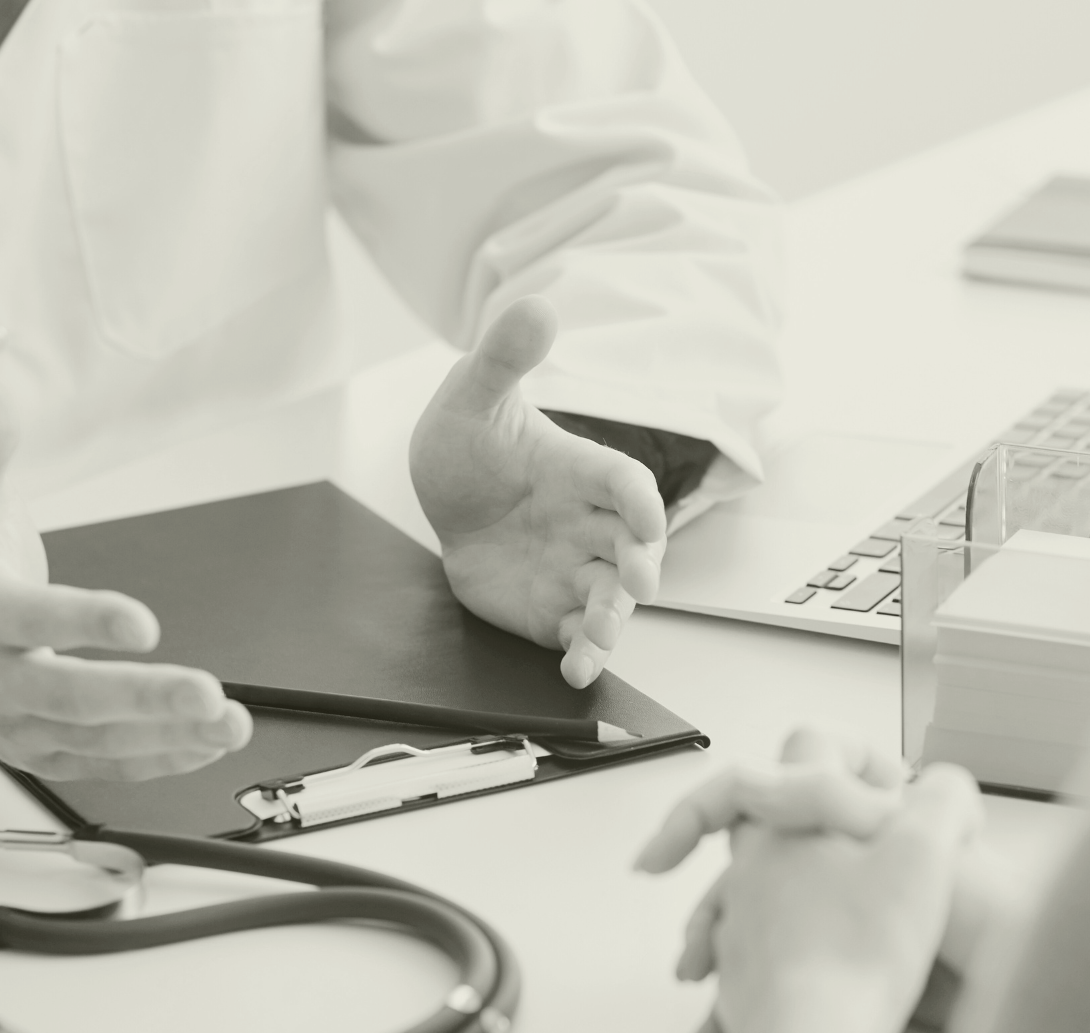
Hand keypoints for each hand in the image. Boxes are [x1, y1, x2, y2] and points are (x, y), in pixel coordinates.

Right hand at [0, 383, 250, 779]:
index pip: (32, 620)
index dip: (85, 623)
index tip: (143, 623)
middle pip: (69, 697)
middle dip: (142, 698)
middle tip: (206, 693)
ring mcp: (19, 724)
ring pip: (96, 740)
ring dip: (168, 735)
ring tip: (229, 722)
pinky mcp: (45, 752)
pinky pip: (106, 764)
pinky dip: (160, 758)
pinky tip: (208, 744)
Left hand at [410, 297, 668, 687]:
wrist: (445, 497)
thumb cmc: (471, 442)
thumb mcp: (473, 395)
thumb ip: (505, 357)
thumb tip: (536, 305)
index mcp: (582, 471)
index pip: (625, 483)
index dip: (640, 499)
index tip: (644, 514)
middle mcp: (590, 523)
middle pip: (632, 548)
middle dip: (638, 567)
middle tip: (637, 584)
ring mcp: (575, 569)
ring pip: (611, 598)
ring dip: (612, 621)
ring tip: (599, 638)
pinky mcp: (554, 608)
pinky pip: (577, 635)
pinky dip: (583, 655)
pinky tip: (575, 670)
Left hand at [638, 728, 981, 1032]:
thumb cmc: (863, 947)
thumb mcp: (928, 852)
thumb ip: (944, 799)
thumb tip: (946, 788)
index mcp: (788, 821)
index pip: (806, 745)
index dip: (853, 751)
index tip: (883, 782)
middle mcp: (751, 865)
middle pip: (770, 814)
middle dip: (813, 819)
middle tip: (859, 837)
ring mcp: (739, 923)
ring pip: (752, 882)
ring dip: (793, 887)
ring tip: (844, 913)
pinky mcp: (740, 980)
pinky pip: (752, 948)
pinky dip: (782, 949)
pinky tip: (821, 971)